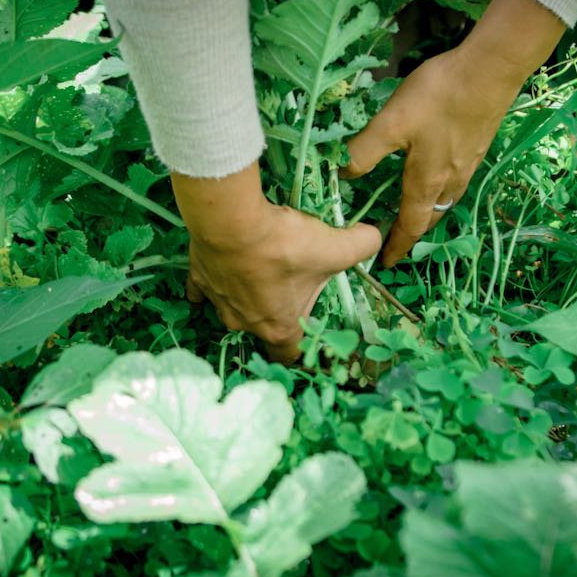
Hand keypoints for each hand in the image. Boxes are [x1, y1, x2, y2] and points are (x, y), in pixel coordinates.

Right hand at [172, 163, 380, 361]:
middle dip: (278, 312)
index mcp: (279, 328)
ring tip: (263, 269)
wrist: (231, 221)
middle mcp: (246, 324)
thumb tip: (376, 238)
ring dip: (249, 295)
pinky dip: (215, 282)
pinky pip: (205, 289)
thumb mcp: (334, 246)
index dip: (304, 346)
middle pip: (265, 327)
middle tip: (291, 287)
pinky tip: (226, 267)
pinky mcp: (200, 279)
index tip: (311, 332)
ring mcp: (219, 303)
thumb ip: (362, 246)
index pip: (291, 355)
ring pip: (236, 308)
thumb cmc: (284, 244)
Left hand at [343, 0, 566, 266]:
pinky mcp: (477, 147)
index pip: (409, 227)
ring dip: (428, 212)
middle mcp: (450, 181)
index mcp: (426, 182)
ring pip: (445, 201)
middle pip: (430, 218)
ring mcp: (467, 165)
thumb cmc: (439, 97)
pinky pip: (456, 182)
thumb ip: (364, 151)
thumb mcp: (391, 123)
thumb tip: (342, 176)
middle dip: (412, 232)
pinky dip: (442, 191)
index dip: (396, 246)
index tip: (385, 262)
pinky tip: (436, 173)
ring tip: (412, 209)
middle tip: (395, 236)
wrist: (491, 70)